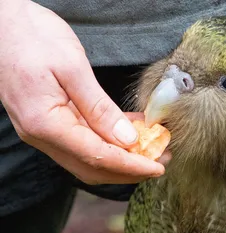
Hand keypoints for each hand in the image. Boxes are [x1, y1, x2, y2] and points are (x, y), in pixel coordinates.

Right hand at [0, 1, 168, 183]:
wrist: (3, 24)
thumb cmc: (32, 38)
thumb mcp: (72, 68)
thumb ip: (99, 107)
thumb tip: (127, 139)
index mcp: (46, 124)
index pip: (96, 157)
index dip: (130, 166)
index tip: (157, 167)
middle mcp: (42, 136)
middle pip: (93, 167)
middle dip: (130, 168)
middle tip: (161, 161)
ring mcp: (45, 131)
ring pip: (89, 158)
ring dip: (122, 158)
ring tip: (153, 149)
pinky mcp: (51, 122)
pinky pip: (84, 141)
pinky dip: (110, 141)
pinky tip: (133, 133)